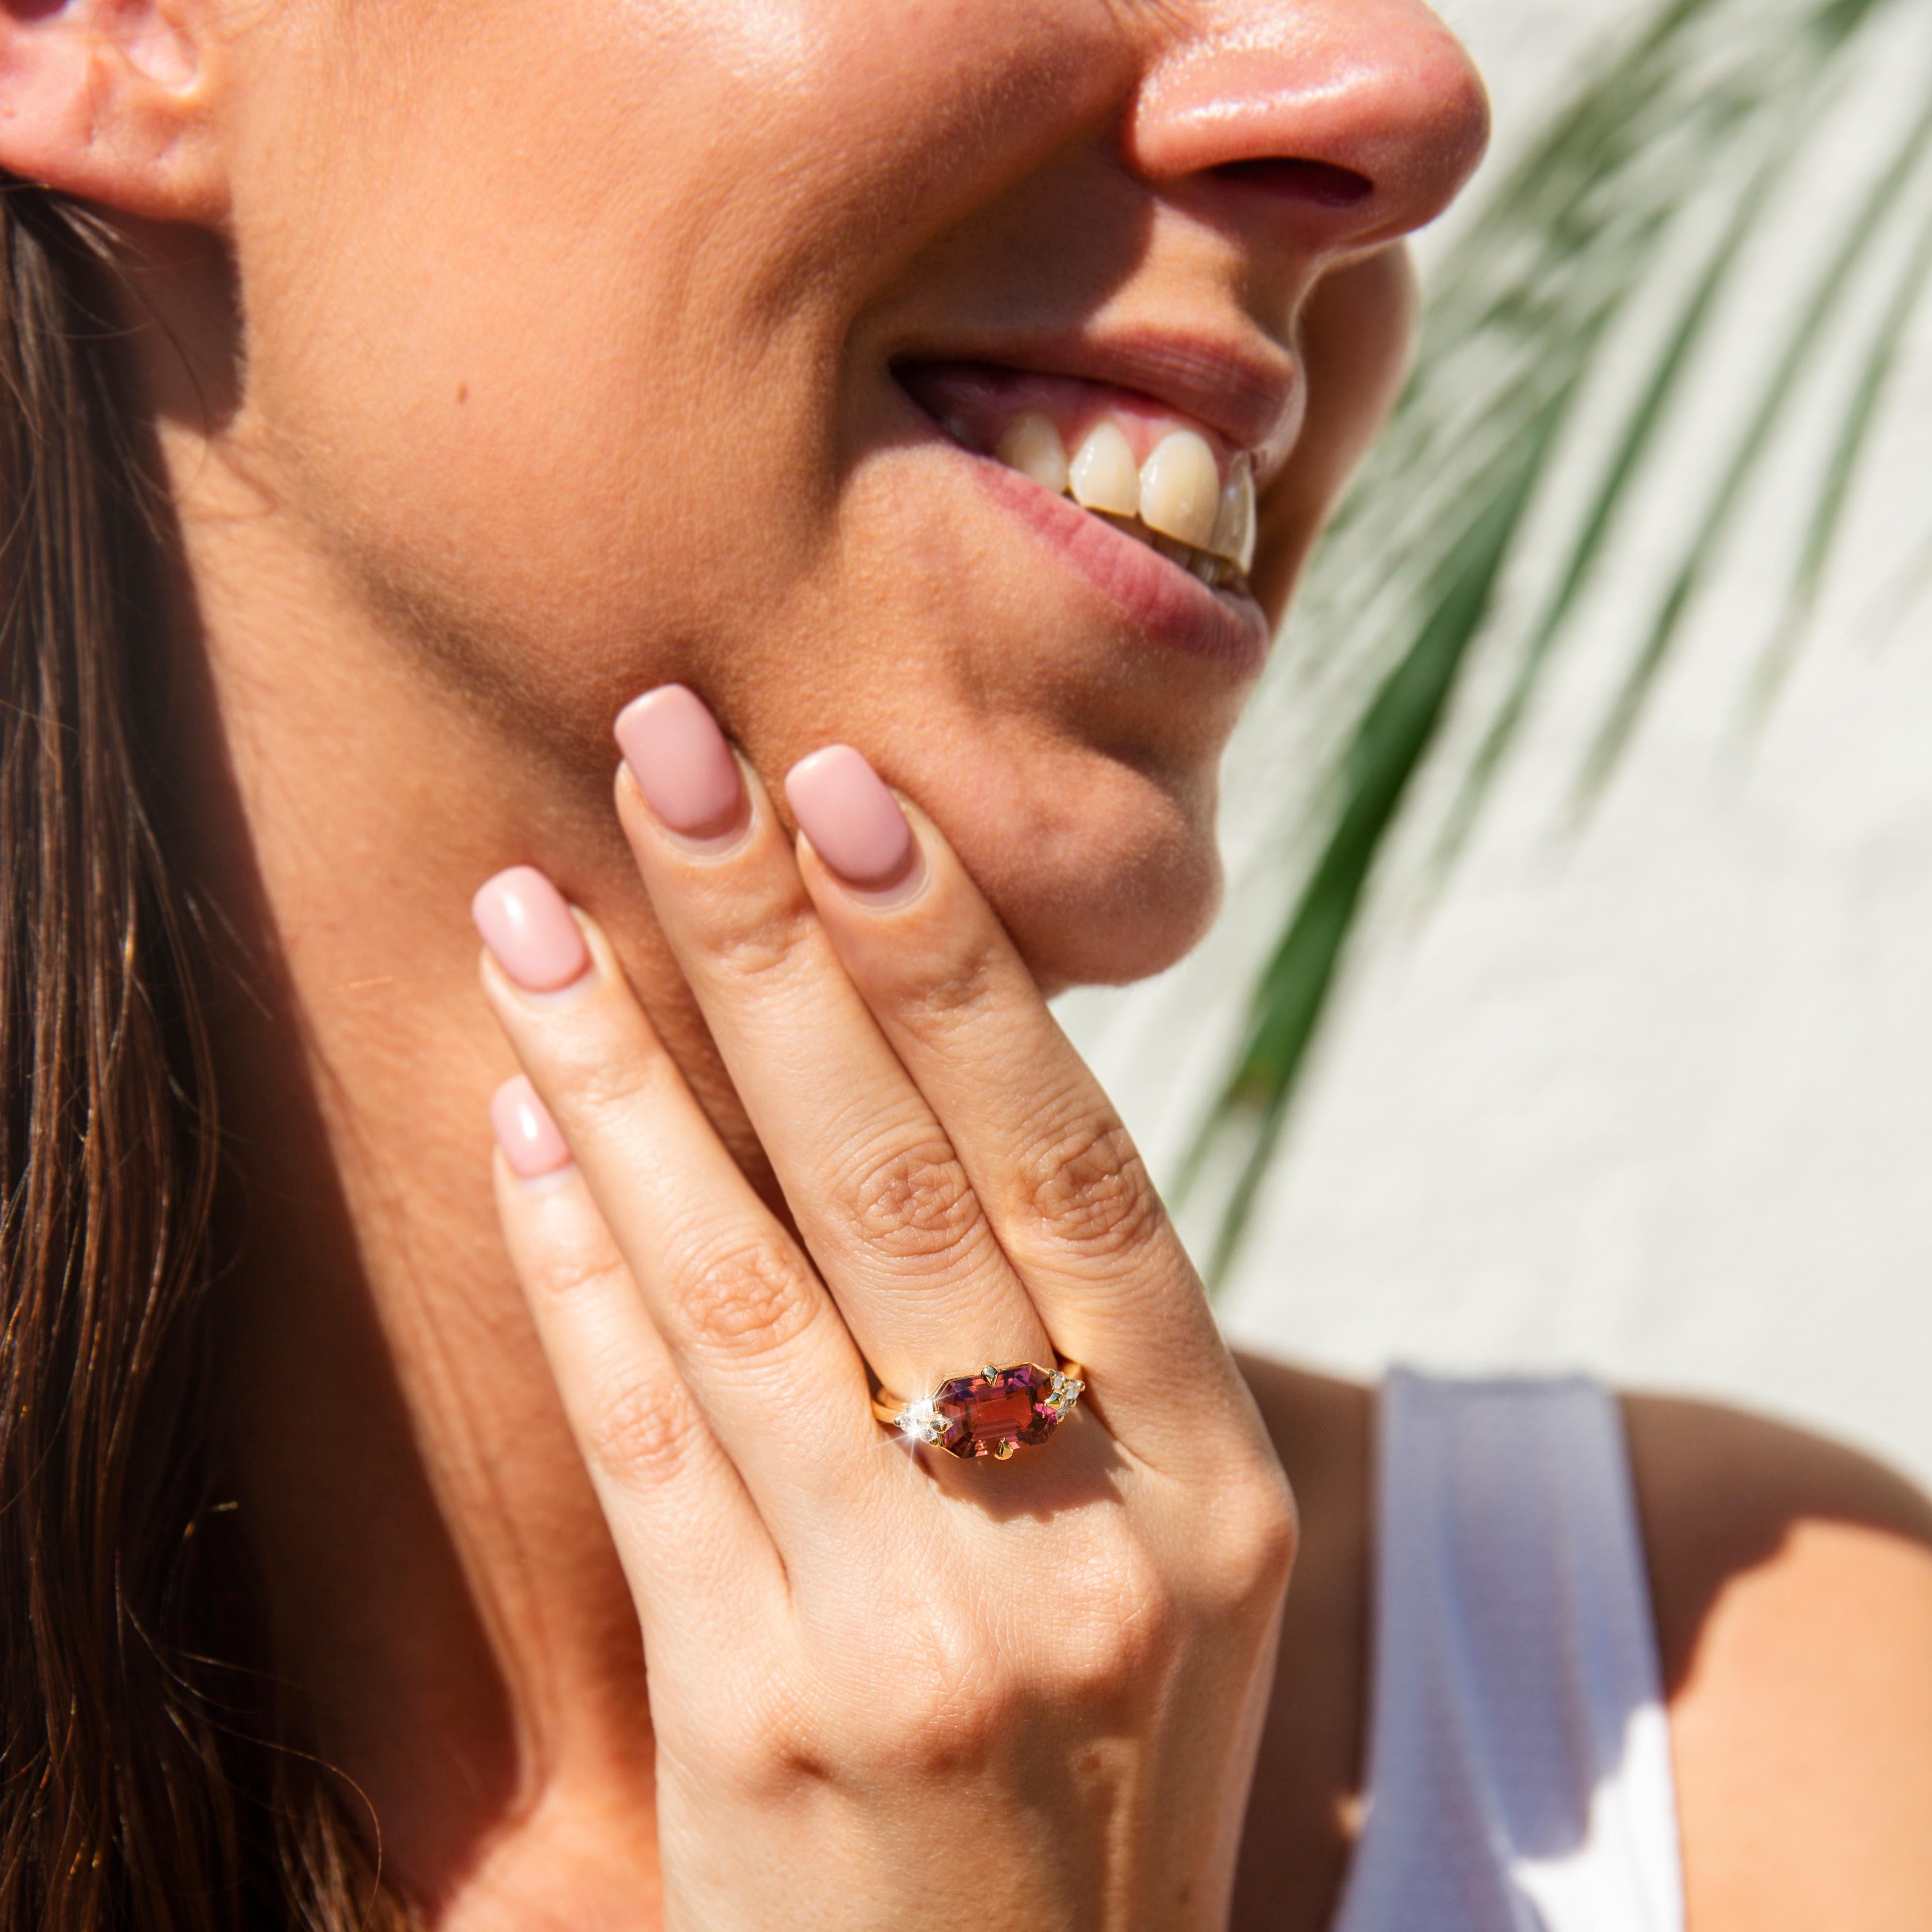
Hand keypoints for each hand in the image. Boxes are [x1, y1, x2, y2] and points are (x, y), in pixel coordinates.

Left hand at [471, 686, 1294, 1930]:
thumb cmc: (1090, 1786)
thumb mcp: (1163, 1579)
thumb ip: (1086, 1369)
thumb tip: (950, 1097)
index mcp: (1222, 1490)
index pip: (1080, 1169)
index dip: (958, 968)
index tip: (851, 795)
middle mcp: (1094, 1546)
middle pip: (913, 1182)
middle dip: (786, 947)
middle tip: (682, 754)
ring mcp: (927, 1638)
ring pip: (754, 1283)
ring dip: (630, 1073)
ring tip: (539, 902)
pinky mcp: (762, 1722)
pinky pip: (652, 1443)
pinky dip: (580, 1266)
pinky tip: (527, 1124)